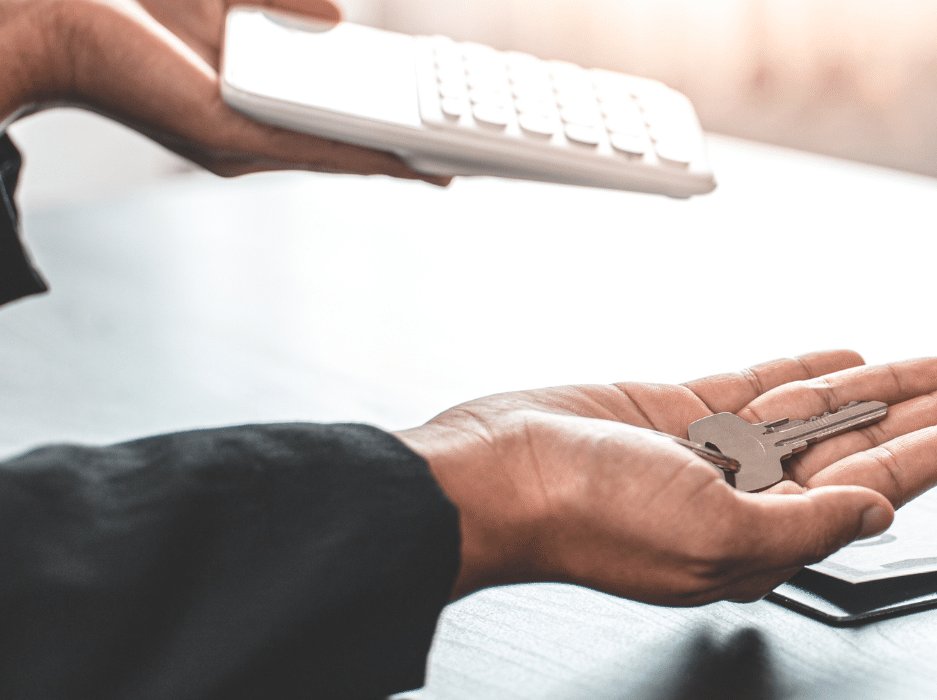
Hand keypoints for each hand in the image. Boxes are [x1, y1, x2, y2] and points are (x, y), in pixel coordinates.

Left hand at [1, 0, 443, 181]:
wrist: (53, 15)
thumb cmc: (130, 8)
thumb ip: (285, 2)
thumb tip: (339, 20)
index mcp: (254, 90)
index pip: (341, 107)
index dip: (397, 113)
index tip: (447, 116)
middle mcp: (253, 125)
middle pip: (354, 139)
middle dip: (416, 146)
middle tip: (478, 151)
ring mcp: (246, 139)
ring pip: (348, 155)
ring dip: (408, 160)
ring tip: (465, 162)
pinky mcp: (233, 143)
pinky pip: (318, 154)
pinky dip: (374, 161)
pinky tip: (416, 164)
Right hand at [394, 351, 936, 603]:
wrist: (497, 476)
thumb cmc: (592, 518)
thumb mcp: (721, 535)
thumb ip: (810, 524)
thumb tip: (881, 514)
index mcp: (767, 536)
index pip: (883, 487)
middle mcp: (751, 496)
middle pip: (868, 447)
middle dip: (935, 417)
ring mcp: (718, 453)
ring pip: (825, 411)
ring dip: (886, 387)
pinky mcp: (681, 411)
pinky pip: (763, 386)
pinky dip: (809, 370)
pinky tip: (850, 359)